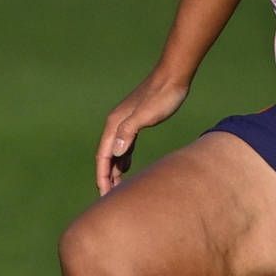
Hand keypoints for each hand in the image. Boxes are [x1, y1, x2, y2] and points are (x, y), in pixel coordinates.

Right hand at [94, 73, 191, 196]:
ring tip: (118, 188)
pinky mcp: (136, 122)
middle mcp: (116, 124)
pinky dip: (124, 159)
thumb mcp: (146, 115)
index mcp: (115, 124)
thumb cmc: (162, 96)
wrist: (173, 76)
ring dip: (115, 170)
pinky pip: (125, 145)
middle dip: (106, 177)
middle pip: (107, 156)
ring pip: (116, 152)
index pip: (104, 156)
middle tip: (109, 198)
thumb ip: (129, 132)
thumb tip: (115, 153)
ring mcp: (126, 123)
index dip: (102, 177)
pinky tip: (128, 167)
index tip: (105, 196)